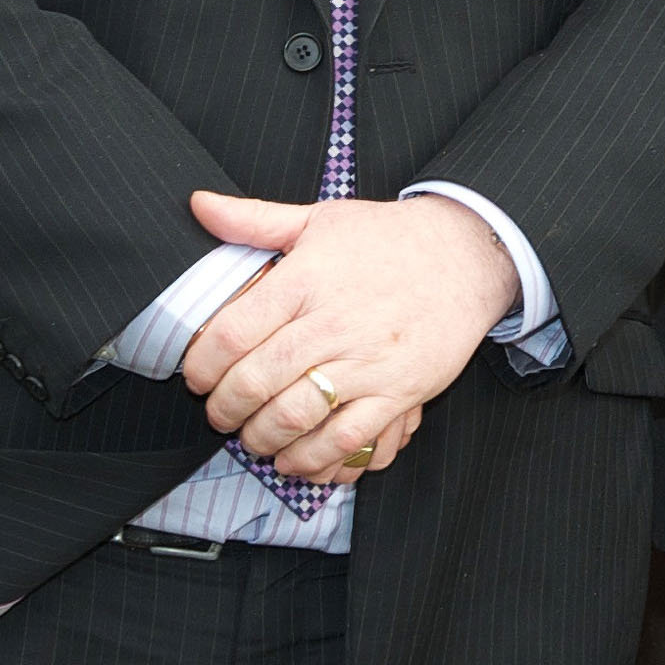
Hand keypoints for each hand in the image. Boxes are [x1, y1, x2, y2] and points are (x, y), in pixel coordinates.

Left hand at [178, 190, 518, 480]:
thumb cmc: (388, 239)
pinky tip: (294, 459)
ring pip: (293, 416)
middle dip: (225, 409)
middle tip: (220, 414)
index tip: (197, 378)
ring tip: (253, 438)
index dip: (201, 367)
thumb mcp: (320, 218)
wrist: (467, 254)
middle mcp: (332, 322)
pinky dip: (311, 459)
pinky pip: (346, 438)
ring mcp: (367, 361)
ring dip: (261, 438)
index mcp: (305, 279)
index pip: (230, 334)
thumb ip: (254, 220)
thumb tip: (198, 205)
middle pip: (255, 382)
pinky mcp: (399, 391)